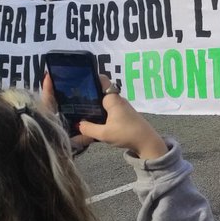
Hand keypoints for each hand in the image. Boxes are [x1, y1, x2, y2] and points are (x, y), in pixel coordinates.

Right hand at [43, 73, 166, 159]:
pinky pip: (108, 110)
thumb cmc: (126, 134)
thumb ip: (88, 129)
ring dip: (94, 107)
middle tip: (72, 101)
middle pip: (100, 93)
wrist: (147, 142)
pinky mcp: (123, 114)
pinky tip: (92, 120)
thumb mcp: (104, 134)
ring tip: (78, 111)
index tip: (78, 82)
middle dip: (88, 96)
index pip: (102, 81)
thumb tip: (78, 124)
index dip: (91, 79)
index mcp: (113, 99)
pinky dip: (100, 113)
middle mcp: (117, 100)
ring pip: (104, 103)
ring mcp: (121, 107)